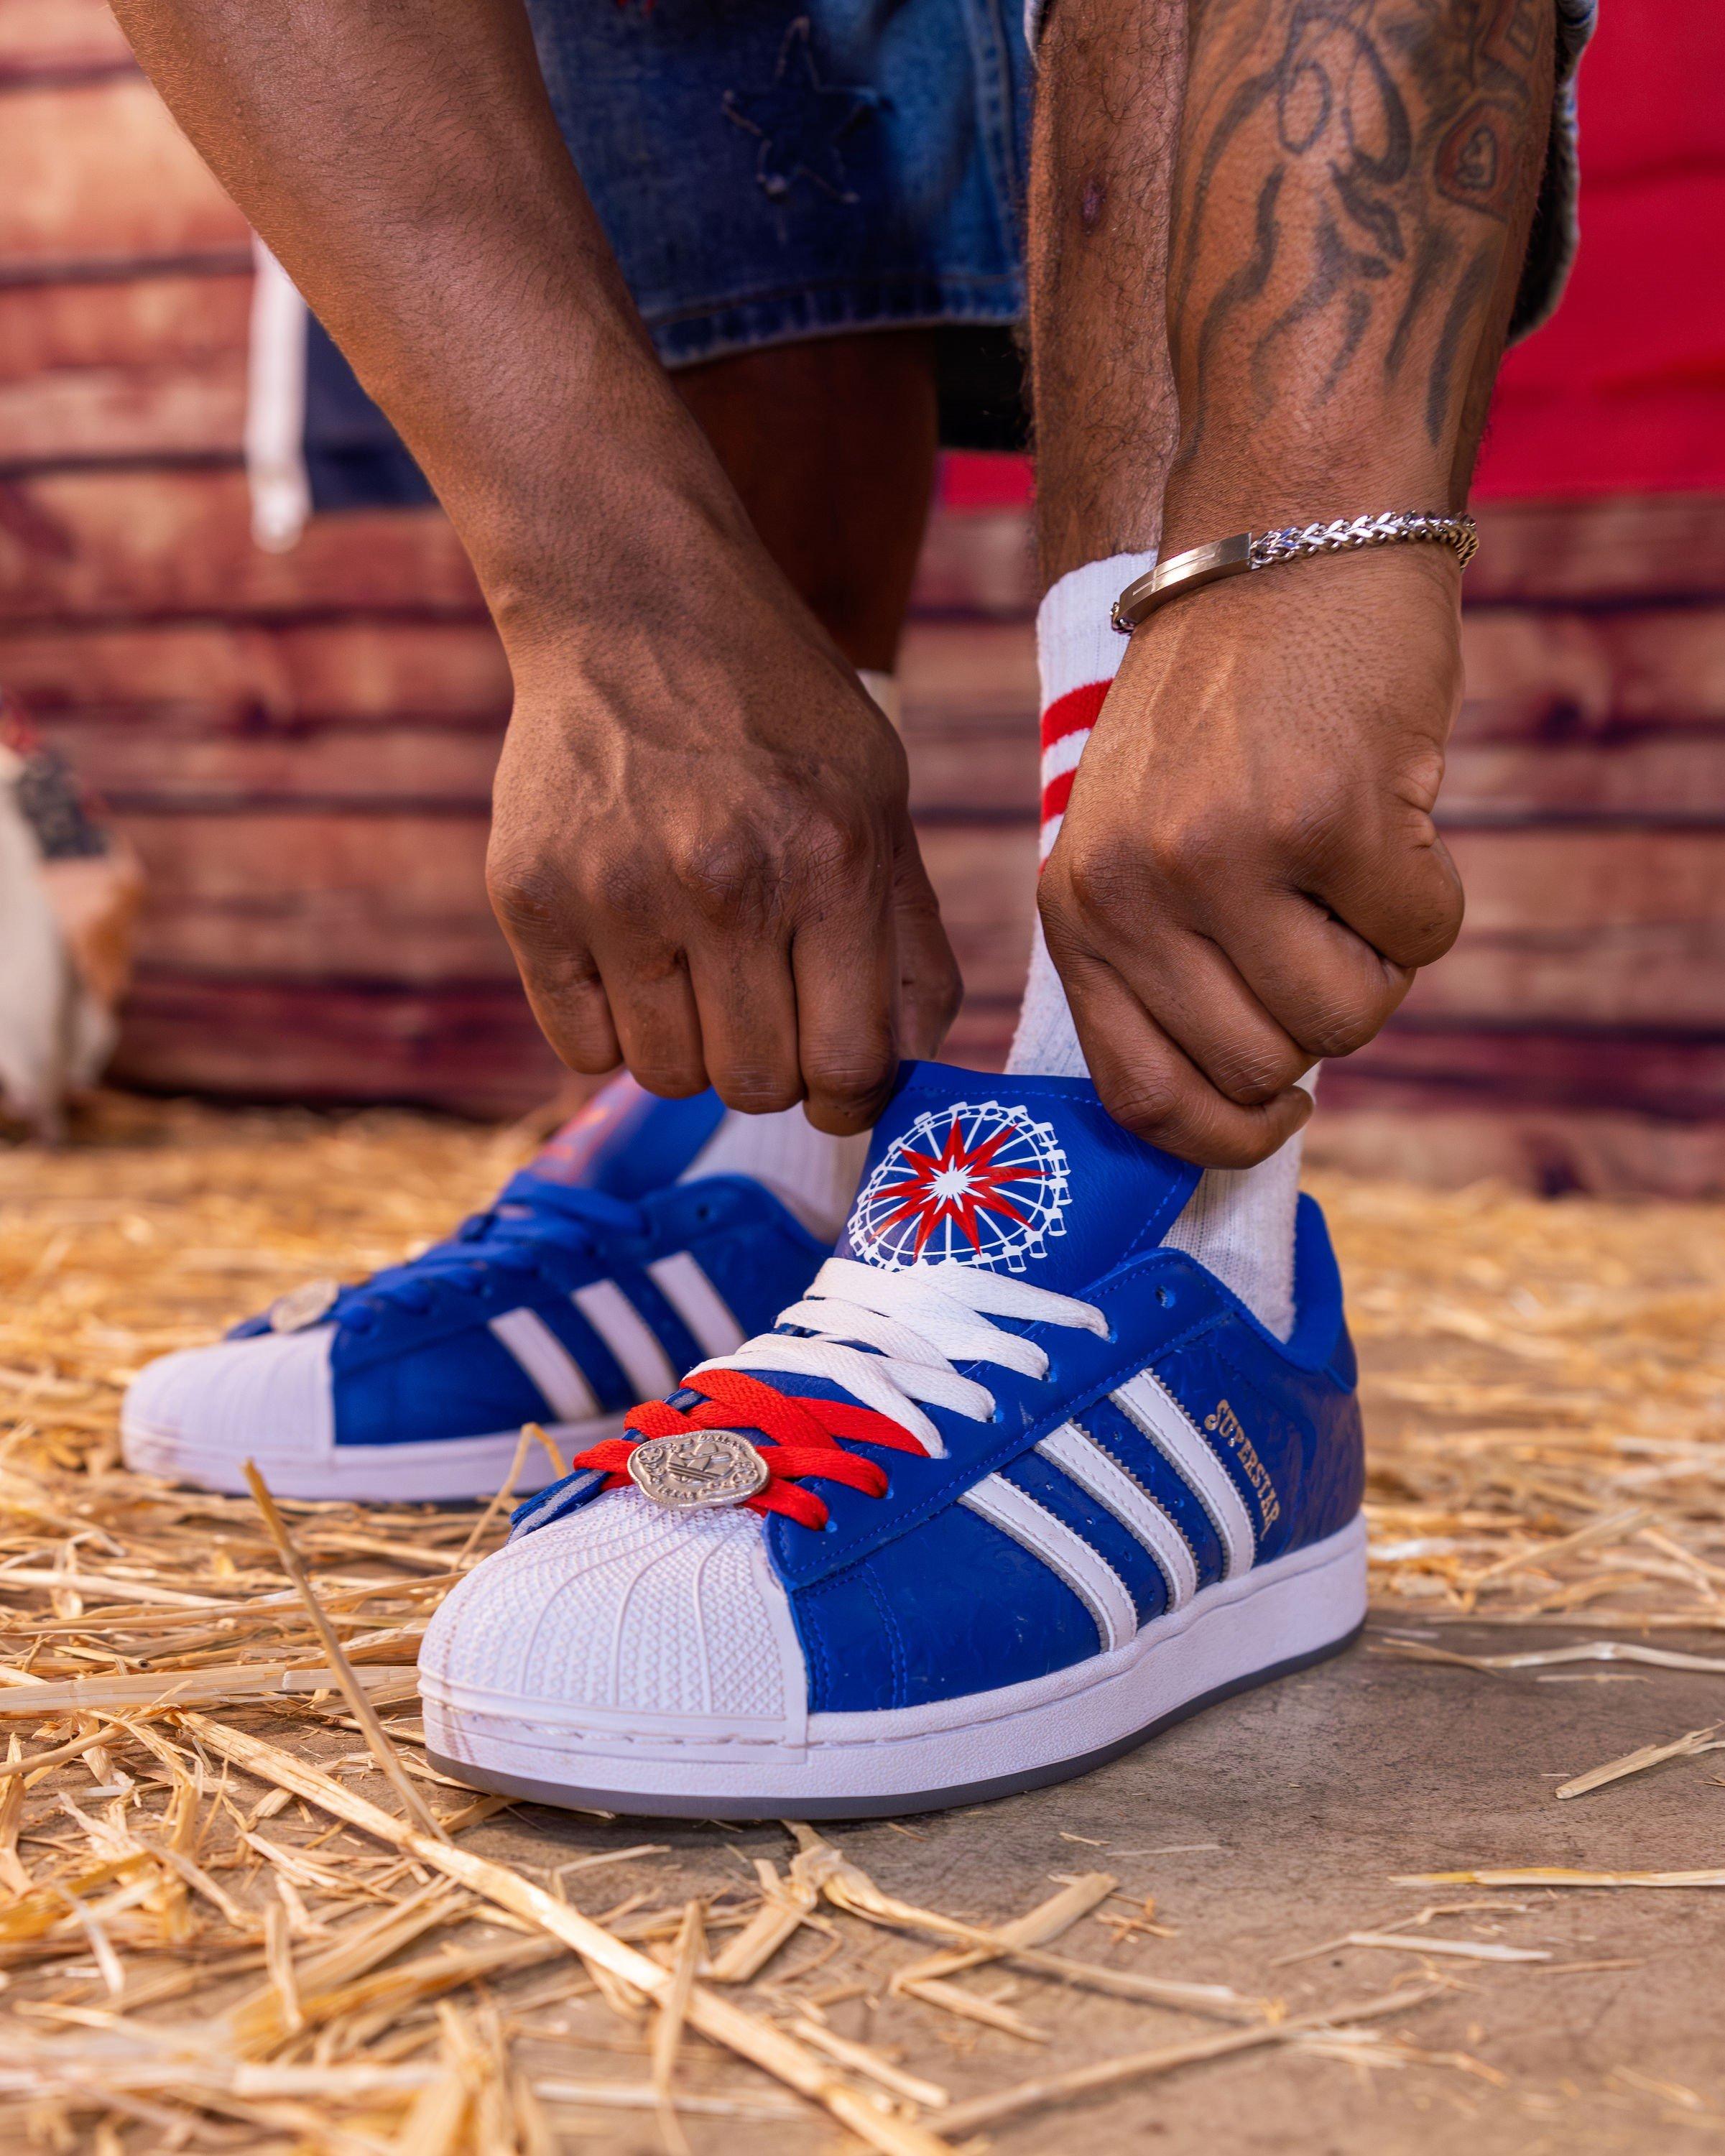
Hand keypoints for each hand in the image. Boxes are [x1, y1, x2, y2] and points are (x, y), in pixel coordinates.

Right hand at [485, 518, 959, 1135]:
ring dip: (692, 1051)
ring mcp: (614, 893)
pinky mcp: (528, 896)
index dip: (852, 1097)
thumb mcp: (880, 795)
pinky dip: (614, 1030)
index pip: (849, 1066)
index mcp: (830, 859)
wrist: (636, 606)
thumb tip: (909, 1070)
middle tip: (767, 1011)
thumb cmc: (777, 710)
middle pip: (755, 1084)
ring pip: (665, 1077)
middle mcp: (723, 883)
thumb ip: (908, 937)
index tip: (839, 1082)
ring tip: (699, 975)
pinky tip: (634, 959)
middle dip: (773, 1070)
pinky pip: (582, 1047)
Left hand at [1039, 545, 1465, 1166]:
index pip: (1142, 1096)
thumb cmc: (1222, 707)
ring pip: (1348, 1019)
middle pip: (1263, 1065)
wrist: (1284, 543)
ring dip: (1379, 960)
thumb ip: (1159, 959)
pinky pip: (1422, 937)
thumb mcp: (1138, 836)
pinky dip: (1431, 892)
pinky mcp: (1326, 816)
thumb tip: (1235, 1104)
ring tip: (1353, 865)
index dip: (1224, 1133)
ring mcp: (1223, 854)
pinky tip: (1393, 814)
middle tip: (1325, 923)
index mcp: (1075, 906)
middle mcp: (1132, 890)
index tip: (1277, 1110)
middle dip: (1320, 1016)